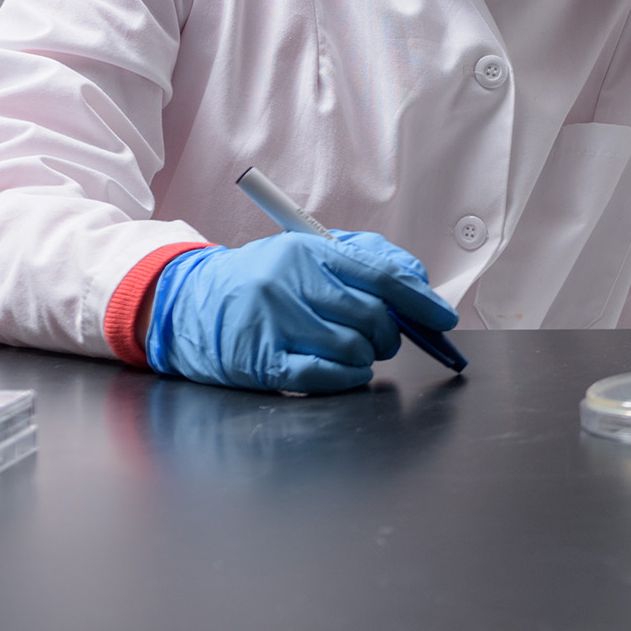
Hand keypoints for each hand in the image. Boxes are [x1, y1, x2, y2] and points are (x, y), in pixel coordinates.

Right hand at [146, 230, 456, 393]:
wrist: (186, 303)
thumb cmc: (259, 280)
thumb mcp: (306, 254)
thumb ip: (363, 262)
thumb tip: (418, 284)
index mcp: (308, 251)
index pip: (381, 276)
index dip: (420, 301)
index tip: (443, 318)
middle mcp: (291, 284)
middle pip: (371, 316)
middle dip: (389, 334)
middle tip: (385, 338)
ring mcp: (273, 323)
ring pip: (352, 348)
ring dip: (366, 358)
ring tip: (355, 352)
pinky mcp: (259, 361)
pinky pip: (322, 376)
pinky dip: (347, 378)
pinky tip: (347, 373)